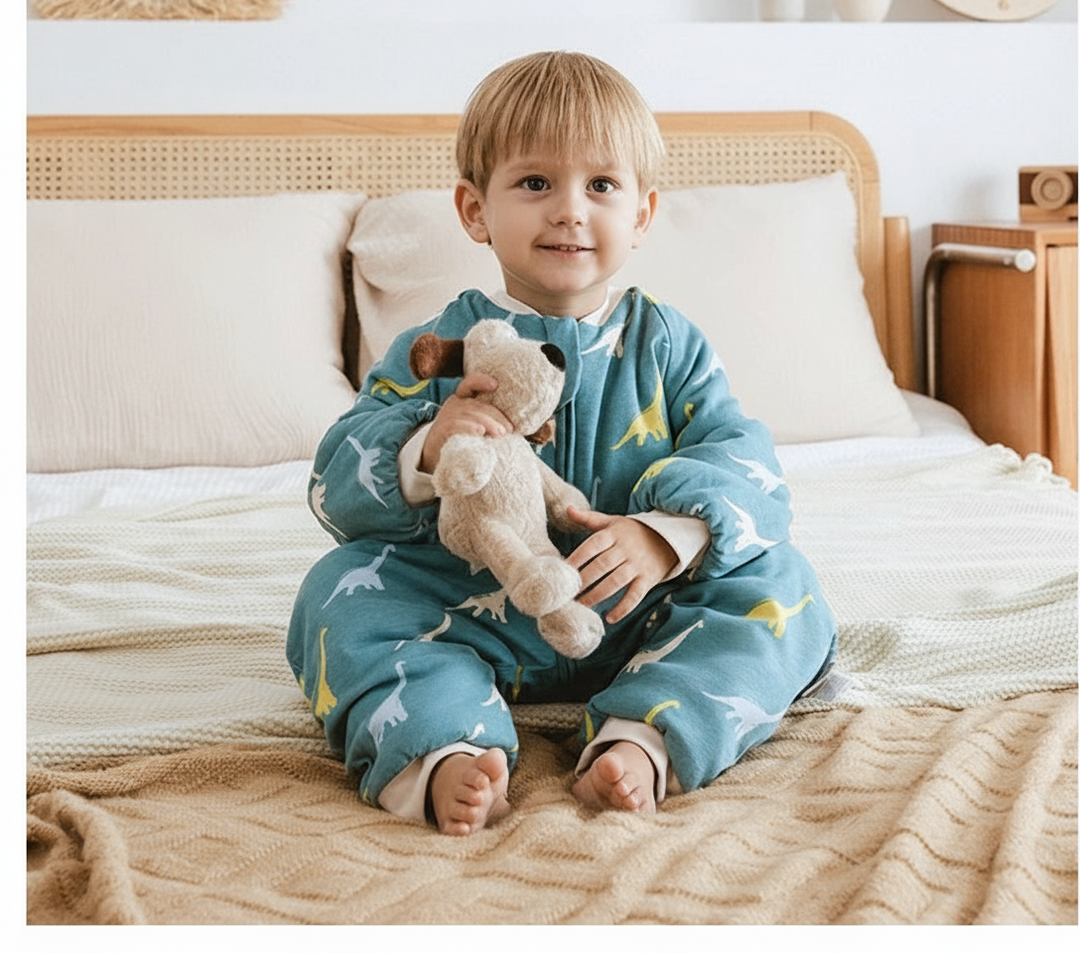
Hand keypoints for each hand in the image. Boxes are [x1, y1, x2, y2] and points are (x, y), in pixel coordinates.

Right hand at [420, 374, 513, 473]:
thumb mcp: (475, 425)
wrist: (437, 456)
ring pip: (470, 414)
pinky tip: (480, 432)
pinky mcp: (441, 429)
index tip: (496, 384)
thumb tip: (512, 426)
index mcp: (463, 399)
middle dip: (495, 416)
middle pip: (477, 405)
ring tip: (500, 434)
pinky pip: (455, 425)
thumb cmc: (463, 439)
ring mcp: (446, 416)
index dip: (481, 381)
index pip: (470, 384)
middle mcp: (454, 404)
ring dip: (488, 423)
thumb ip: (488, 420)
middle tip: (508, 430)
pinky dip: (469, 427)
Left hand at [564, 505, 677, 623]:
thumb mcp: (611, 522)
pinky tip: (610, 618)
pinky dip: (623, 608)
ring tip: (581, 606)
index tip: (562, 570)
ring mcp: (637, 565)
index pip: (592, 545)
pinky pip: (635, 595)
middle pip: (601, 565)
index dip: (577, 557)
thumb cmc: (631, 531)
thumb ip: (588, 518)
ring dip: (597, 595)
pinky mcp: (648, 579)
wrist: (667, 538)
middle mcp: (625, 549)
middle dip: (584, 579)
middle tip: (567, 592)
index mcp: (613, 534)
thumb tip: (567, 508)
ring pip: (615, 581)